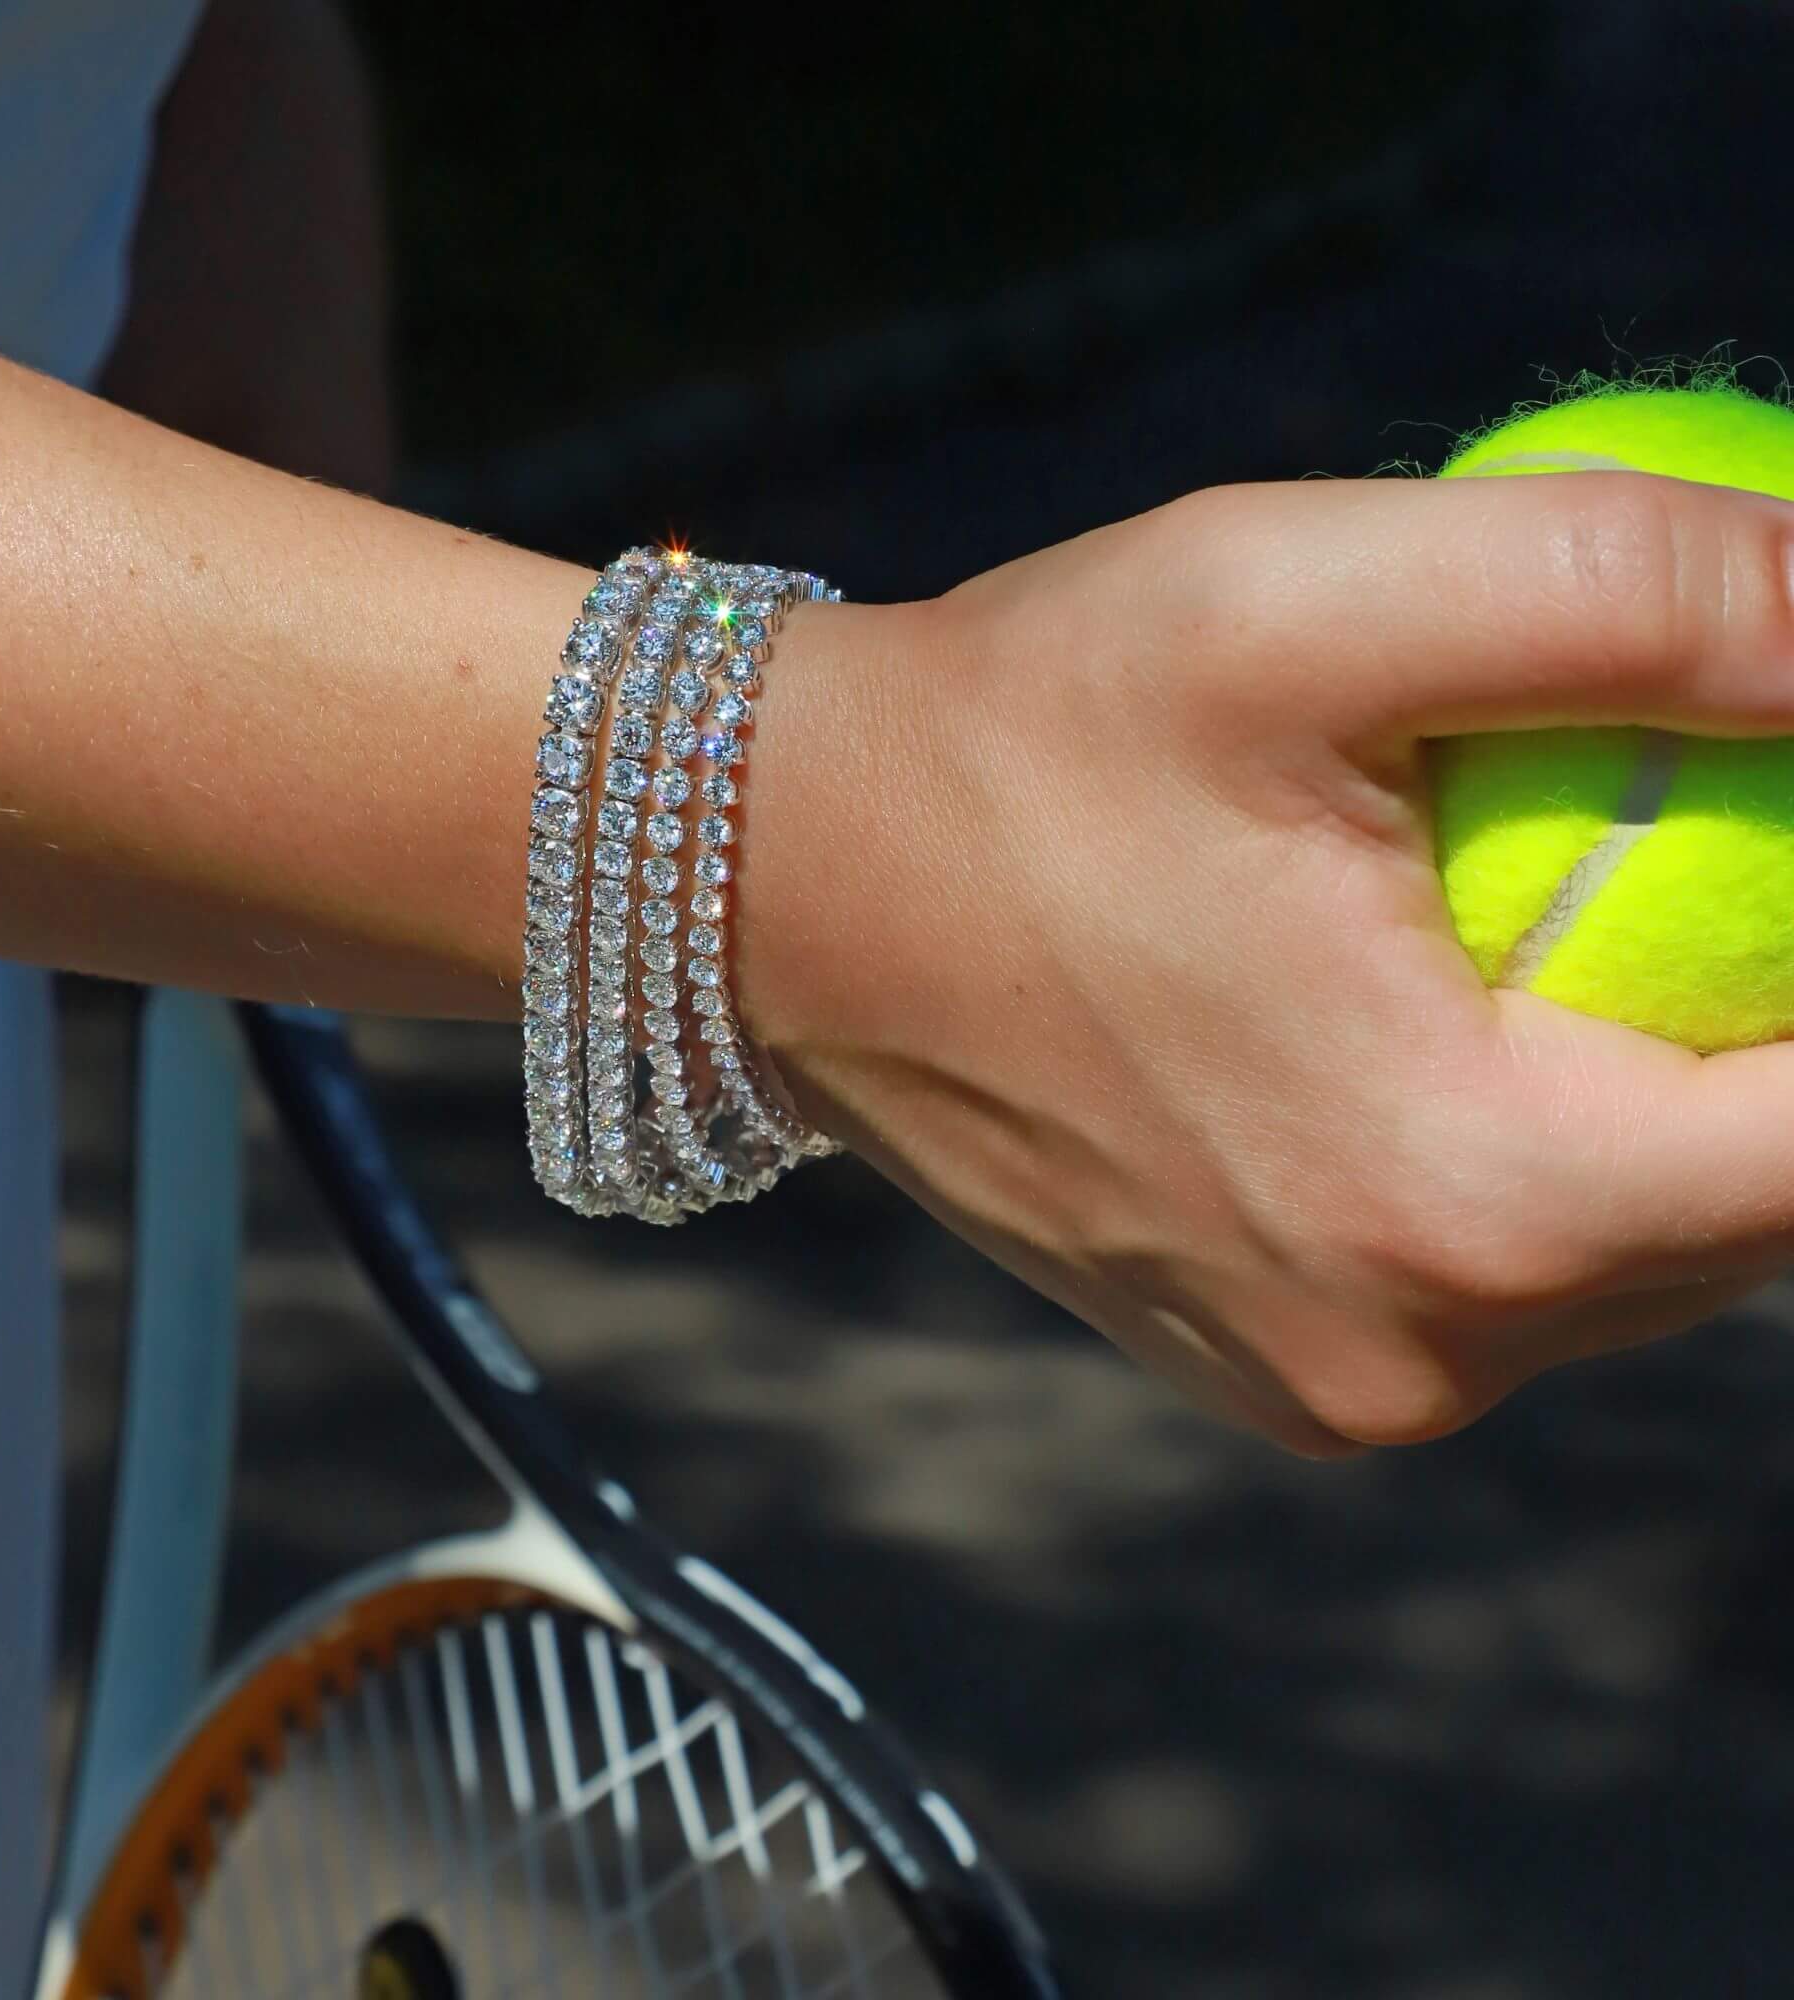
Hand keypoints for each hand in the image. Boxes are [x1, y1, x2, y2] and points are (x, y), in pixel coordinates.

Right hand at [746, 472, 1793, 1453]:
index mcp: (1463, 1198)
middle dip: (1769, 1024)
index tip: (1775, 821)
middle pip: (1758, 1205)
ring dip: (1662, 1092)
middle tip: (1686, 825)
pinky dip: (1530, 1150)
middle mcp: (1415, 1353)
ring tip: (1552, 905)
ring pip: (1637, 1252)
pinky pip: (1499, 1277)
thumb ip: (1643, 592)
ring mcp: (1339, 1385)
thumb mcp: (1306, 596)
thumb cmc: (1017, 735)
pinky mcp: (1277, 1371)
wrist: (779, 890)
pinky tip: (1439, 1010)